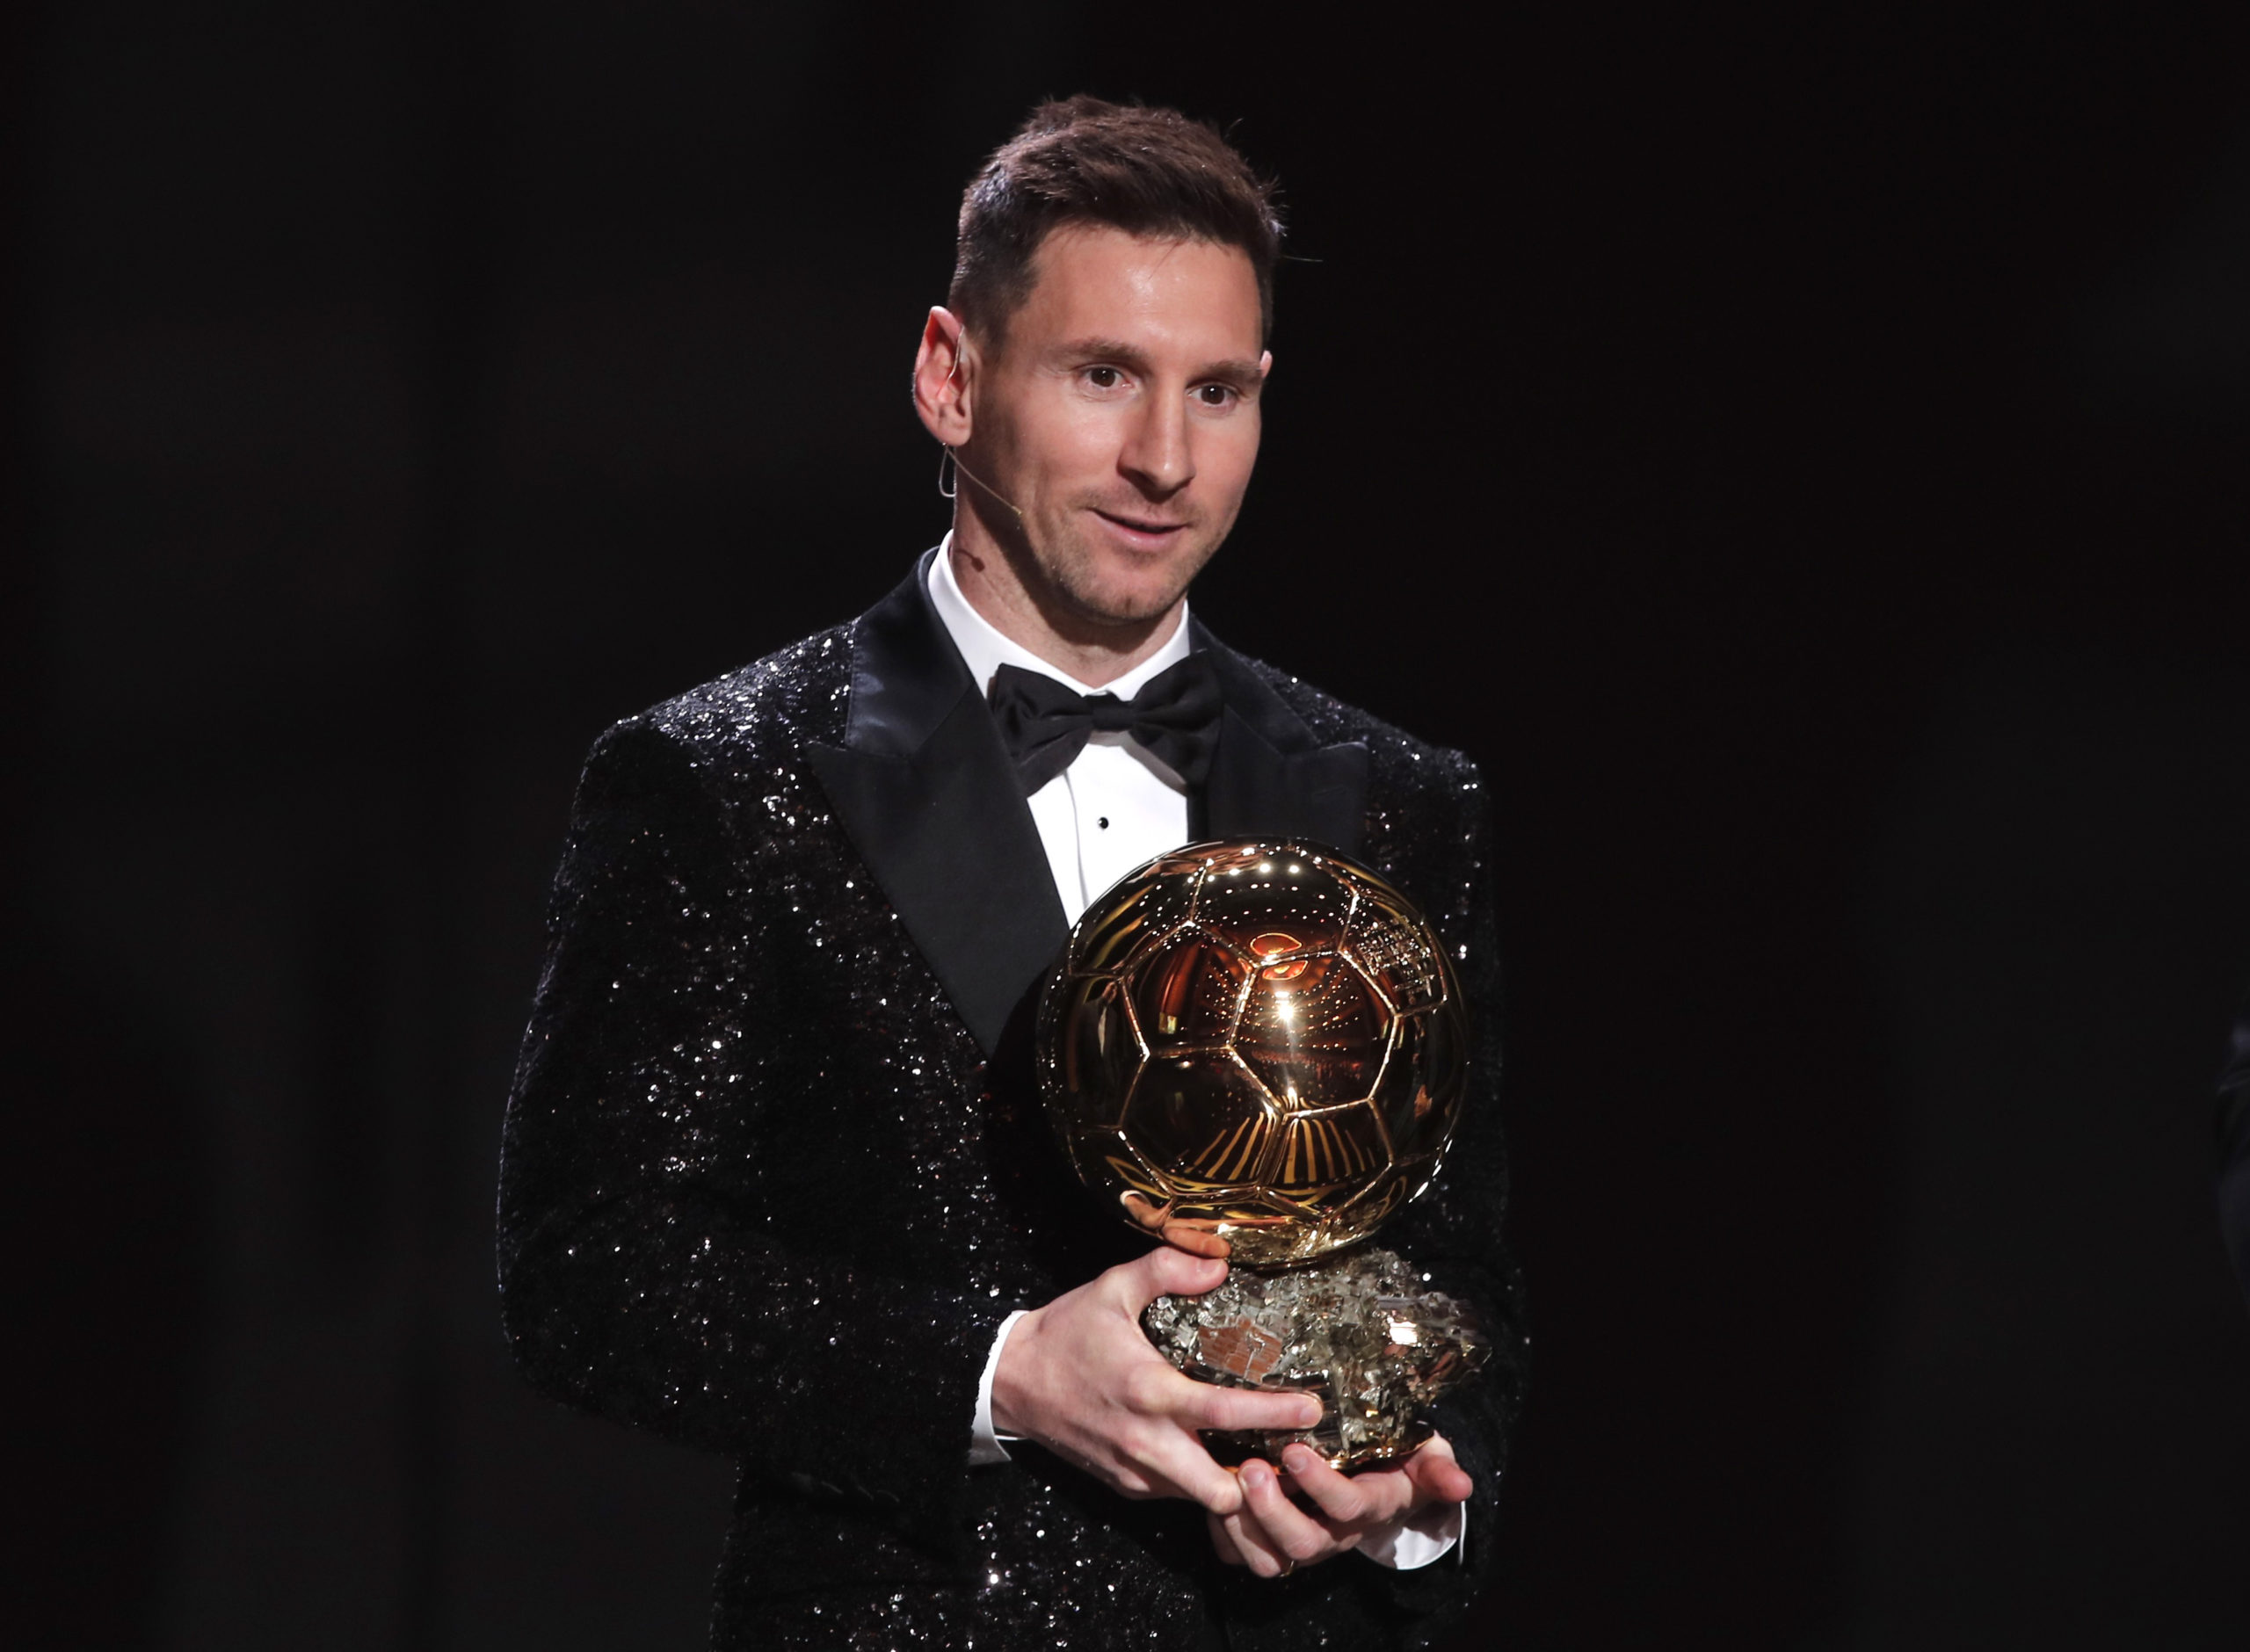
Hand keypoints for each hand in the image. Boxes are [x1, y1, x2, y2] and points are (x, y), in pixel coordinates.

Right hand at [991, 1248, 1322, 1515]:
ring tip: (1257, 1457)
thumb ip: (1167, 1269)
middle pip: (1220, 1491)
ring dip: (1231, 1485)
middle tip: (1286, 1454)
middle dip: (1259, 1482)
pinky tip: (1209, 1453)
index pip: (1223, 1412)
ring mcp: (1134, 1470)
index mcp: (1149, 1390)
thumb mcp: (1112, 1287)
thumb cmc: (1067, 1331)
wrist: (1012, 1381)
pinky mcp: (1125, 1484)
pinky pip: (1175, 1495)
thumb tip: (1220, 1263)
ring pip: (1200, 1501)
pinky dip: (1197, 1483)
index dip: (1273, 1415)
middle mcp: (1145, 1441)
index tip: (1313, 1411)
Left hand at [1209, 1435, 1472, 1578]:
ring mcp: (1302, 1541)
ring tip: (1224, 1482)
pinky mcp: (1271, 1543)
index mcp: (1369, 1508)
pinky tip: (1211, 1498)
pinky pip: (1239, 1557)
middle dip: (1273, 1511)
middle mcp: (1334, 1533)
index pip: (1347, 1507)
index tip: (1295, 1451)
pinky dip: (1221, 1535)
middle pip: (1302, 1543)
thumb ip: (1439, 1470)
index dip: (1320, 1485)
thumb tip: (1463, 1484)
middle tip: (1249, 1468)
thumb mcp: (1426, 1459)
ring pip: (1269, 1559)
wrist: (1382, 1482)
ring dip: (1242, 1526)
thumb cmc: (1399, 1462)